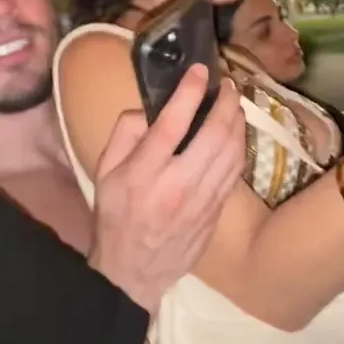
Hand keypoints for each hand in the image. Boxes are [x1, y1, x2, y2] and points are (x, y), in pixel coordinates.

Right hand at [88, 65, 245, 313]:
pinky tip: (236, 134)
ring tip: (236, 104)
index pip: (173, 122)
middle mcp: (177, 183)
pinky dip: (239, 147)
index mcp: (144, 172)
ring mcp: (202, 200)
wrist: (132, 273)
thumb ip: (124, 134)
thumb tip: (149, 109)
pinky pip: (235, 172)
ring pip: (233, 152)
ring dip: (239, 122)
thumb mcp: (104, 173)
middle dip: (226, 103)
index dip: (190, 90)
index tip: (200, 70)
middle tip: (228, 84)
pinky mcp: (216, 212)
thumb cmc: (115, 217)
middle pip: (214, 133)